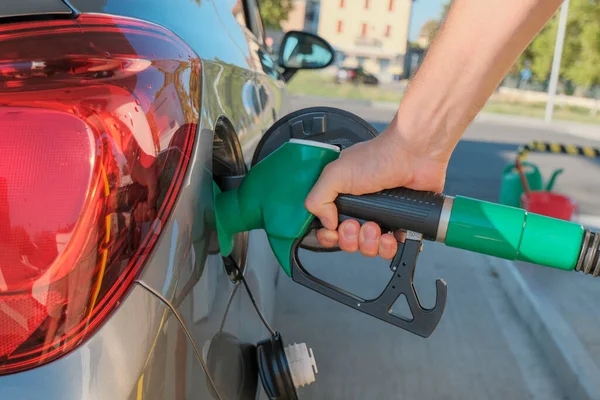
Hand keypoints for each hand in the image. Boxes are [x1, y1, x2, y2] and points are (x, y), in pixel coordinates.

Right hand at [304, 120, 448, 259]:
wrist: (415, 155)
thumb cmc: (380, 156)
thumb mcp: (336, 173)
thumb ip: (318, 198)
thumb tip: (326, 223)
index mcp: (343, 196)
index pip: (328, 226)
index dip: (328, 235)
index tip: (333, 231)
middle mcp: (361, 208)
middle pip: (347, 241)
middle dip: (350, 239)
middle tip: (356, 225)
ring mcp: (382, 216)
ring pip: (368, 248)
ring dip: (369, 243)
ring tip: (375, 228)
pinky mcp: (402, 224)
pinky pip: (391, 248)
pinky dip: (390, 247)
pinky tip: (391, 236)